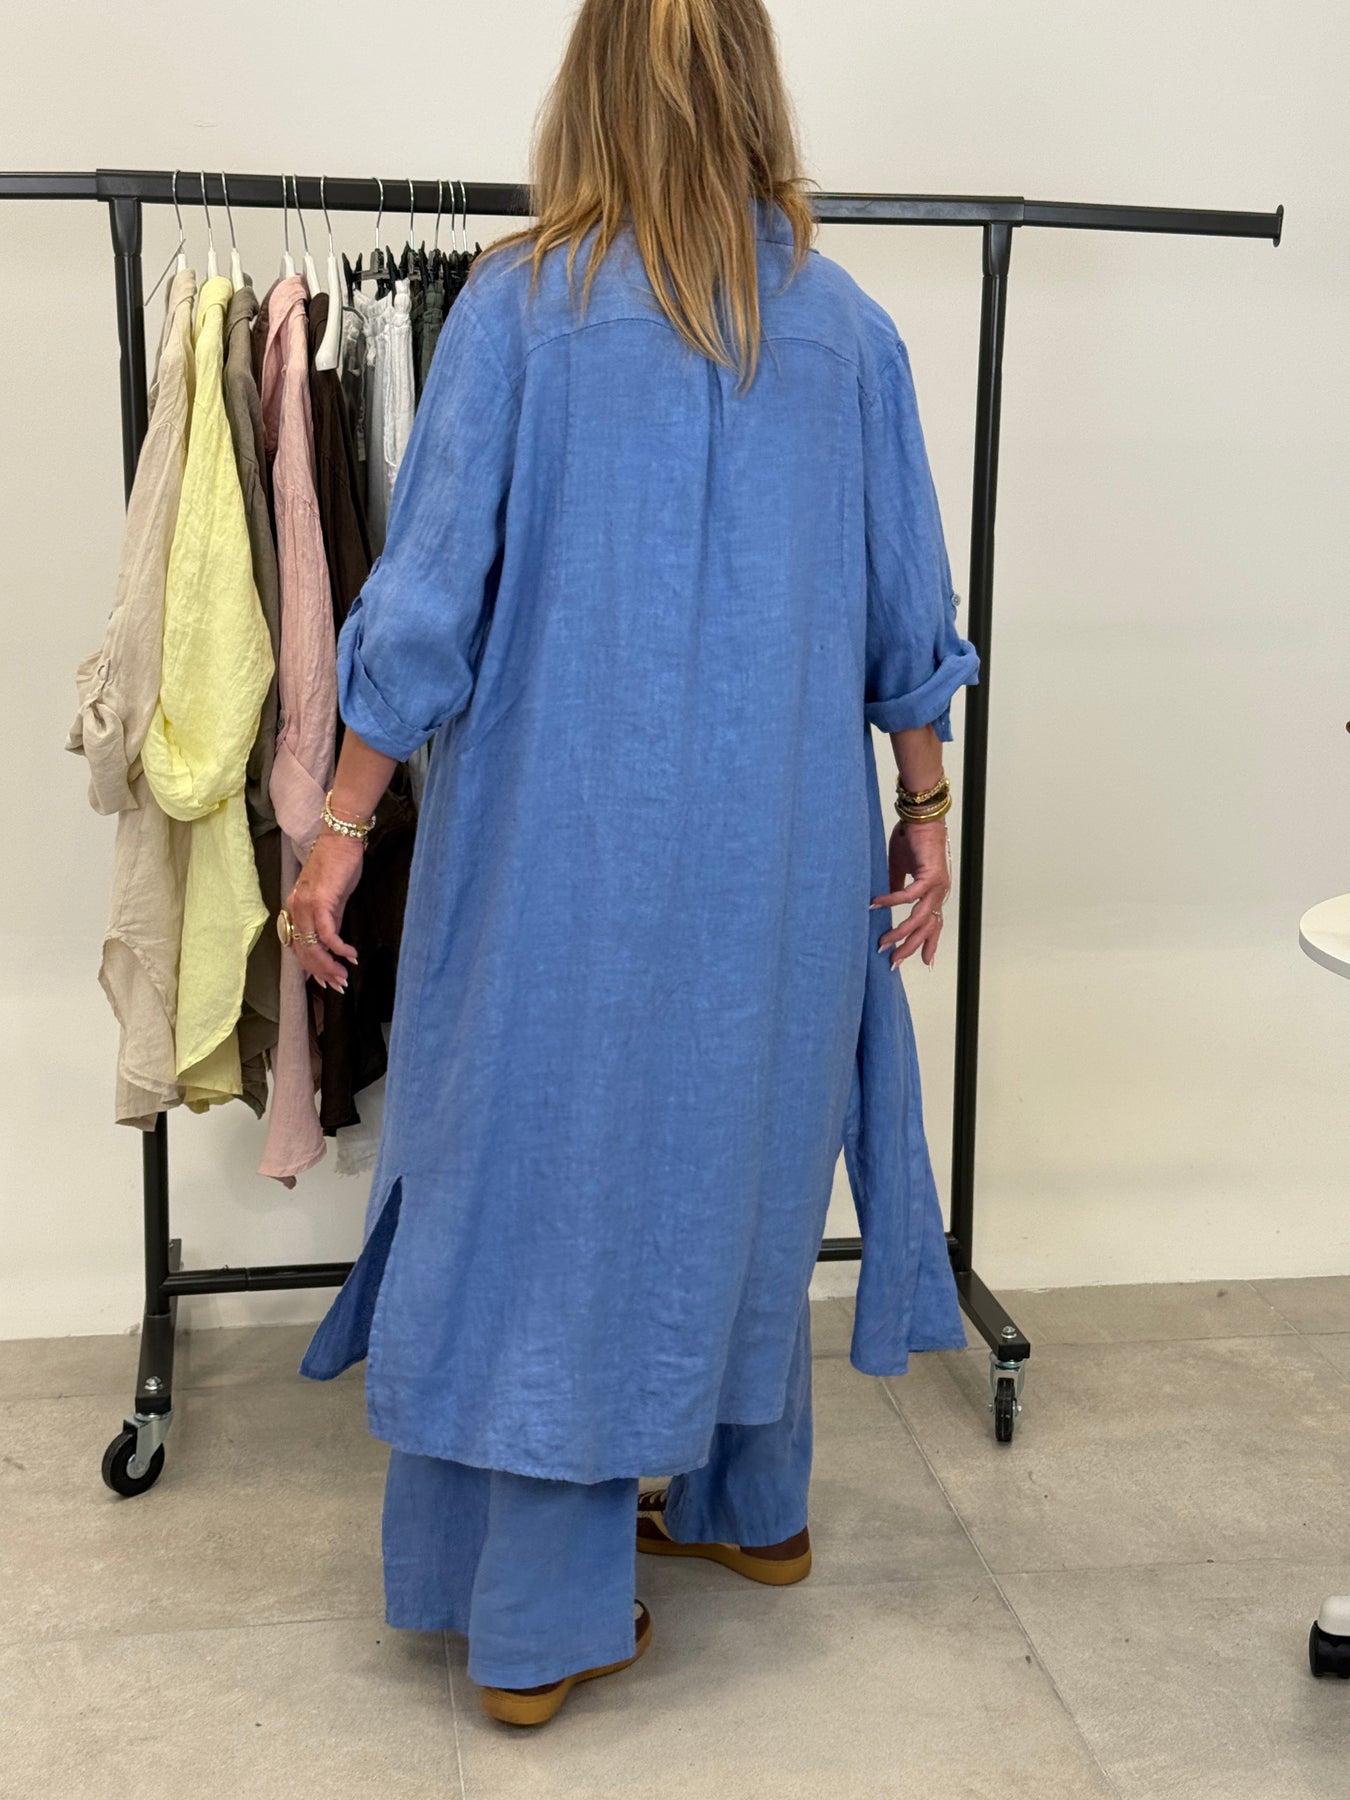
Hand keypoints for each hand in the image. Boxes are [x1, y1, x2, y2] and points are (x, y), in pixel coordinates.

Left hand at [282, 830, 363, 989]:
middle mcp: (295, 910)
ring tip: (344, 977)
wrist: (340, 840)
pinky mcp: (320, 903)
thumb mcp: (332, 897)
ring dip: (330, 966)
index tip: (326, 981)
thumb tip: (334, 944)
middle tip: (339, 986)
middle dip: (322, 973)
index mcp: (295, 909)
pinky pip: (328, 935)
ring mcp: (305, 907)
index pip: (297, 948)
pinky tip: (351, 955)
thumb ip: (331, 920)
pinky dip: (339, 949)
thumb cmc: (338, 864)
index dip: (311, 968)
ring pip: (313, 948)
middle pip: (304, 953)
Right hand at [870, 819, 950, 969]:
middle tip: (893, 962)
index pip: (934, 924)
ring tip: (883, 942)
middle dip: (911, 947)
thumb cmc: (912, 840)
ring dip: (901, 932)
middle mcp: (939, 892)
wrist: (920, 817)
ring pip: (920, 918)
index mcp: (934, 893)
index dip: (929, 943)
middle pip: (927, 928)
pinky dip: (891, 901)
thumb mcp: (901, 869)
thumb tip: (884, 905)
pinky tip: (875, 906)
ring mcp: (937, 886)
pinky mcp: (930, 875)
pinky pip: (908, 895)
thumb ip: (895, 887)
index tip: (925, 962)